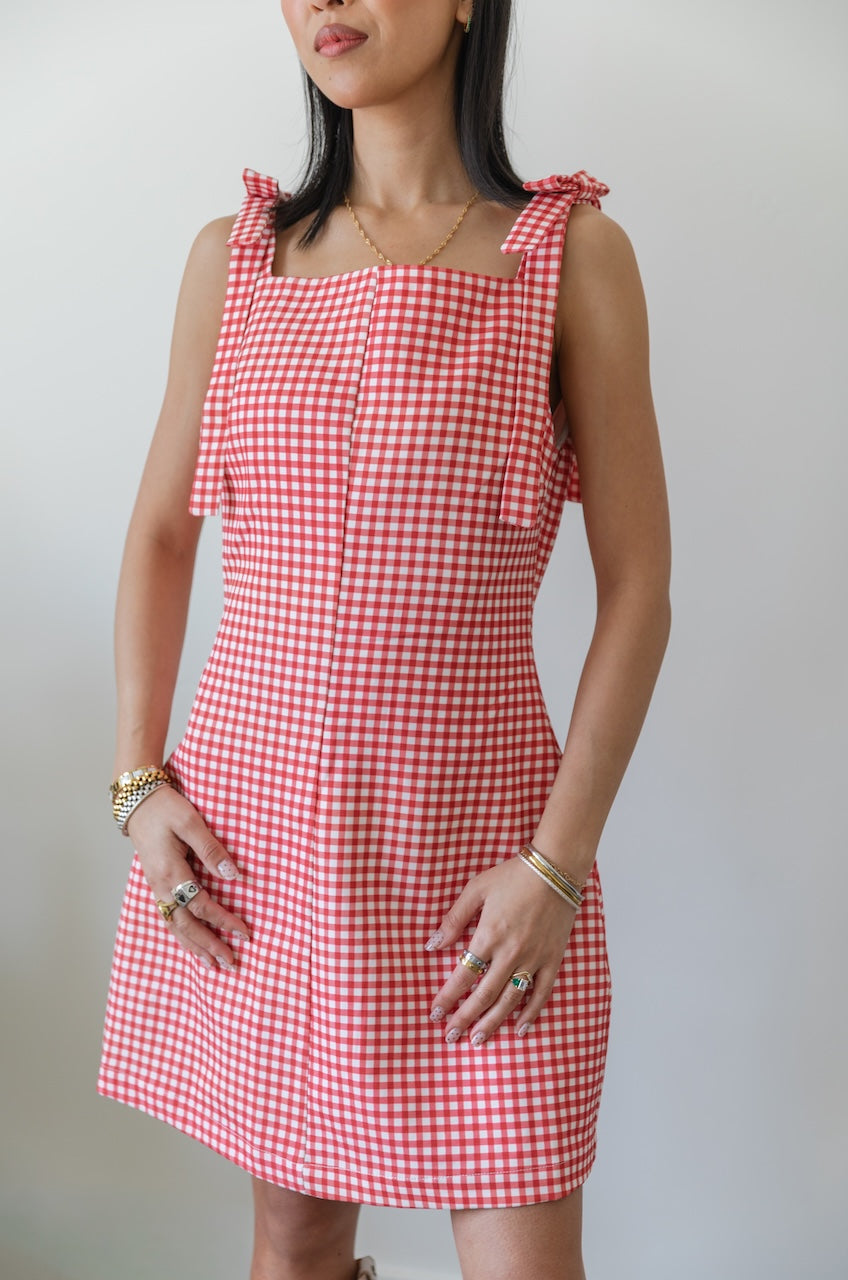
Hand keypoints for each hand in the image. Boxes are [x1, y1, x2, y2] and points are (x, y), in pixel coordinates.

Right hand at [126, 785, 249, 969]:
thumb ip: (211, 850)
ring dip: (193, 946)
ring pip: (174, 925)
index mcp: (170, 872)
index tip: (244, 932)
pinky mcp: (156, 884)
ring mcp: (156, 887)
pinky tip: (191, 943)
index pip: (201, 905)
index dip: (223, 921)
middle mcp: (160, 885)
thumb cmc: (165, 808)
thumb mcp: (191, 822)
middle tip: (230, 963)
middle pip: (185, 925)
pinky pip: (168, 917)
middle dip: (208, 946)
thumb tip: (233, 875)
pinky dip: (181, 934)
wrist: (137, 801)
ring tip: (211, 964)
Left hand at [426, 857, 577, 1044]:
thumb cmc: (513, 875)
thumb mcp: (476, 890)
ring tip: (479, 1040)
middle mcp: (511, 952)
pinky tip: (520, 1028)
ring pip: (511, 999)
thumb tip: (432, 945)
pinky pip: (542, 992)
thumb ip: (454, 919)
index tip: (435, 1013)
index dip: (448, 997)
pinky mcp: (553, 959)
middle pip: (484, 994)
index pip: (463, 975)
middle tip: (451, 1037)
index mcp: (489, 935)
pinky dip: (531, 1013)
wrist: (555, 869)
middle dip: (465, 1018)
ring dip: (493, 1022)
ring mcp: (534, 958)